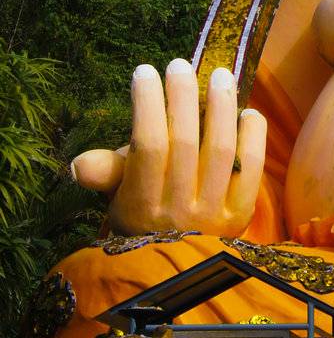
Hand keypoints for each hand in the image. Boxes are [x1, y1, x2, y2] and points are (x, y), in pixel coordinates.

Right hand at [72, 59, 266, 236]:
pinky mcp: (242, 216)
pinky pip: (251, 170)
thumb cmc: (144, 220)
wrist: (180, 271)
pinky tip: (248, 113)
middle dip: (182, 98)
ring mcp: (213, 214)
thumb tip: (77, 163)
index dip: (148, 105)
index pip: (148, 146)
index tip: (145, 71)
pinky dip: (252, 138)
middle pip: (185, 143)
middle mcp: (178, 211)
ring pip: (221, 150)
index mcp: (141, 206)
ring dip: (221, 108)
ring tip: (219, 75)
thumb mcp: (117, 200)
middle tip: (180, 66)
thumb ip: (105, 175)